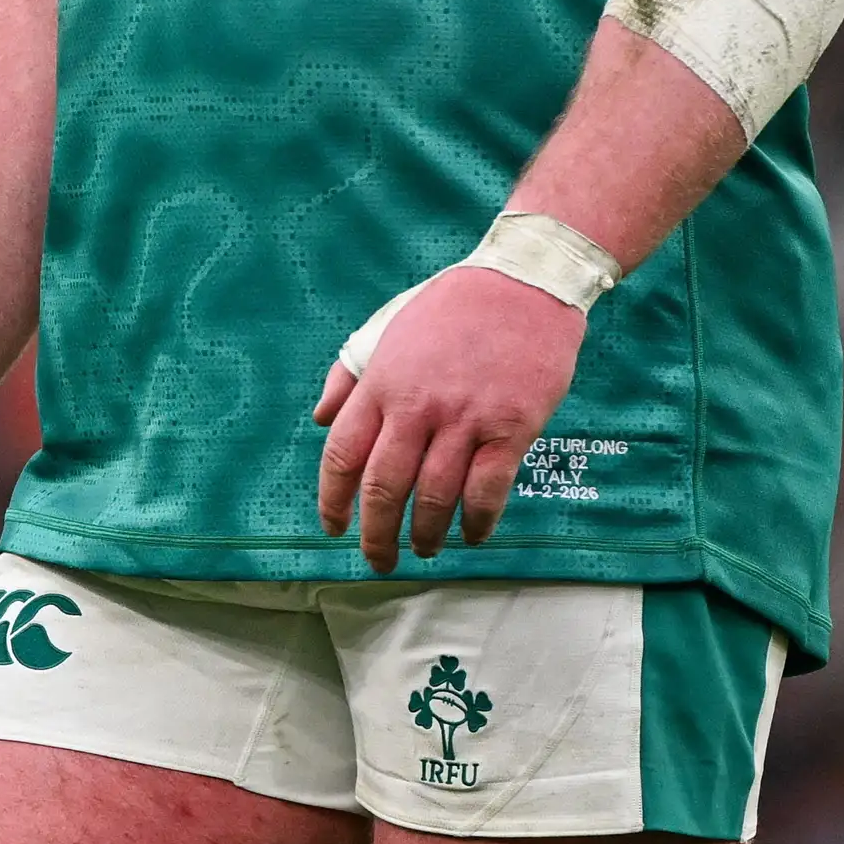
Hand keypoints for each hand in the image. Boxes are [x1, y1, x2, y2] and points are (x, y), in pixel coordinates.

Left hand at [311, 266, 586, 572]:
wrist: (523, 282)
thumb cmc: (454, 306)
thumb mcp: (389, 327)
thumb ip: (350, 373)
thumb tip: (319, 417)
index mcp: (382, 381)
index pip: (342, 454)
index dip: (333, 501)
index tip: (335, 528)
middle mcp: (417, 405)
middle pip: (383, 488)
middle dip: (376, 535)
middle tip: (379, 560)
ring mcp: (465, 418)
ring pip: (434, 497)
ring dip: (427, 534)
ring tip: (426, 549)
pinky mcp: (510, 427)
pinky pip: (487, 490)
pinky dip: (477, 522)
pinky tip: (472, 533)